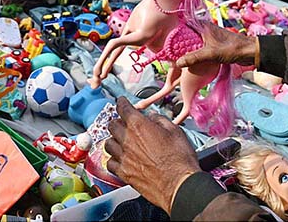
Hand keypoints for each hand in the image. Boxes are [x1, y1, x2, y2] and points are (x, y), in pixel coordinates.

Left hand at [105, 98, 200, 213]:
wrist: (179, 185)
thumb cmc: (180, 160)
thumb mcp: (175, 131)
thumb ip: (159, 120)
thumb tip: (151, 118)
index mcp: (139, 125)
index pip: (123, 108)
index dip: (121, 103)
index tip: (121, 102)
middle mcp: (127, 140)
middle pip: (112, 125)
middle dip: (117, 121)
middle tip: (123, 123)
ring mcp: (124, 157)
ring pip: (108, 143)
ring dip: (114, 140)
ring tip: (120, 141)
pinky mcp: (124, 173)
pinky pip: (110, 163)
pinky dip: (113, 159)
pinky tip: (119, 159)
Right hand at [175, 21, 258, 68]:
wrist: (249, 52)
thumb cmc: (232, 48)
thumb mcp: (210, 54)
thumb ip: (194, 57)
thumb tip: (178, 62)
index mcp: (203, 25)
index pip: (183, 24)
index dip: (174, 31)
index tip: (165, 39)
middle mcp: (204, 29)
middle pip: (186, 33)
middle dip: (178, 41)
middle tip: (169, 51)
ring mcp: (208, 36)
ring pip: (192, 40)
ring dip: (186, 48)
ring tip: (176, 56)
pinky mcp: (212, 44)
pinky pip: (198, 46)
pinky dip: (193, 52)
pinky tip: (189, 59)